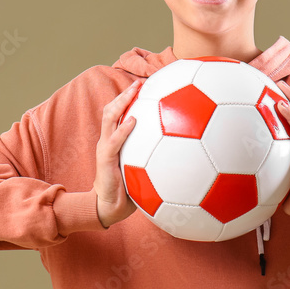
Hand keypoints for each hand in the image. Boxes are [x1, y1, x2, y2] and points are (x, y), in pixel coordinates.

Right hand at [94, 79, 142, 228]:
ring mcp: (105, 148)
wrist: (111, 207)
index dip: (128, 97)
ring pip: (109, 118)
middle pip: (112, 109)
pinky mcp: (105, 159)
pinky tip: (133, 120)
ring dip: (121, 102)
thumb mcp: (142, 168)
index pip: (118, 112)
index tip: (145, 85)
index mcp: (116, 140)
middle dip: (125, 93)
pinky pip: (114, 141)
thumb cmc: (129, 188)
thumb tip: (184, 148)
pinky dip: (124, 129)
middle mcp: (108, 139)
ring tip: (134, 91)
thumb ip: (154, 155)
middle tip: (140, 82)